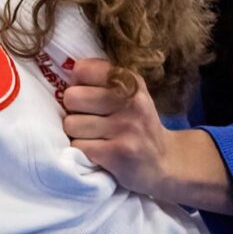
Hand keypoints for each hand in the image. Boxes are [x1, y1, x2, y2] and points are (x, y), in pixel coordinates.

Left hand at [62, 60, 172, 196]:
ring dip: (76, 134)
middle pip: (72, 97)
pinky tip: (97, 152)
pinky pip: (78, 147)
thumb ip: (103, 80)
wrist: (165, 163)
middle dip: (73, 111)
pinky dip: (82, 152)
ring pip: (71, 124)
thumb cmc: (137, 125)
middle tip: (87, 120)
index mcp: (130, 81)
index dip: (77, 85)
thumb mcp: (131, 95)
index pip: (83, 70)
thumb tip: (67, 71)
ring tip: (94, 138)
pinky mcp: (117, 153)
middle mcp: (130, 101)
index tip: (86, 96)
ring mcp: (125, 127)